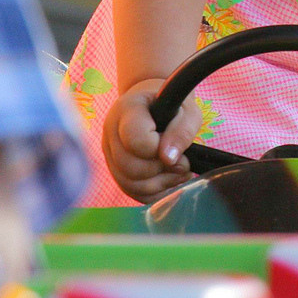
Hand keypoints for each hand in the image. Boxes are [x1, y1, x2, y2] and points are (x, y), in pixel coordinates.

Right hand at [102, 77, 198, 201]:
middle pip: (131, 168)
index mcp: (126, 110)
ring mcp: (110, 154)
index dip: (159, 148)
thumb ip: (182, 131)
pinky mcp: (116, 171)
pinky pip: (133, 193)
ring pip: (130, 185)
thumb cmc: (173, 106)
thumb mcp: (187, 111)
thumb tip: (169, 158)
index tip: (173, 143)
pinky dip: (155, 192)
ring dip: (161, 183)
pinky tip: (169, 179)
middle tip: (181, 160)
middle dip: (161, 169)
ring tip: (179, 170)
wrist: (154, 104)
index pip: (136, 141)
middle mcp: (111, 133)